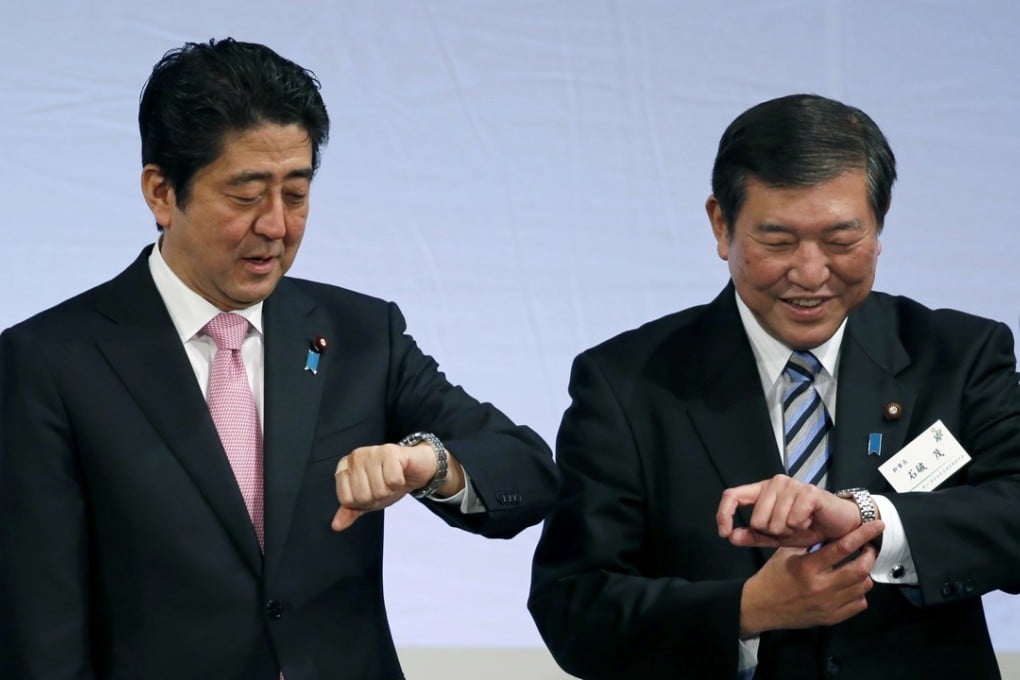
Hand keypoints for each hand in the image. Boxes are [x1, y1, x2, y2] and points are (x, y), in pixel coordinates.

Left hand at [331, 442, 463, 530]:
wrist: (414, 468)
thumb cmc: (389, 481)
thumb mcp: (368, 499)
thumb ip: (351, 510)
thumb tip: (336, 526)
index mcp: (345, 467)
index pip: (346, 500)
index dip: (363, 502)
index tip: (372, 490)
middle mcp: (355, 457)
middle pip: (362, 496)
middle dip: (378, 497)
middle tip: (385, 485)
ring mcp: (372, 452)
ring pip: (378, 489)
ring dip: (390, 490)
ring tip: (392, 479)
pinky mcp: (390, 451)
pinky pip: (393, 480)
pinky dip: (399, 482)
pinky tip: (400, 473)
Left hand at [717, 474, 865, 547]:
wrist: (840, 525)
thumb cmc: (807, 527)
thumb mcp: (776, 536)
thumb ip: (753, 536)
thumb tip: (730, 536)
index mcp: (762, 490)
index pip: (732, 495)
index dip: (724, 514)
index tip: (724, 533)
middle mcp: (775, 482)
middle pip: (757, 519)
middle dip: (772, 533)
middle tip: (790, 527)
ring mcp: (792, 485)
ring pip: (774, 522)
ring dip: (789, 531)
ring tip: (802, 523)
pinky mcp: (808, 492)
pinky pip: (793, 520)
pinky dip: (802, 527)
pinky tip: (811, 520)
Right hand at [739, 519, 884, 635]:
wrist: (759, 607)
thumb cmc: (772, 576)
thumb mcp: (785, 554)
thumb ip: (808, 544)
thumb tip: (831, 533)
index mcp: (807, 567)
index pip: (842, 548)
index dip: (862, 534)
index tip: (876, 525)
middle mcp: (821, 587)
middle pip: (859, 569)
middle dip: (869, 556)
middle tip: (868, 549)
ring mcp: (828, 605)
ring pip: (862, 588)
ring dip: (865, 574)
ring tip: (859, 566)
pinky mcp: (830, 618)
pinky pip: (858, 605)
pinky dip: (859, 593)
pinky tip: (851, 586)